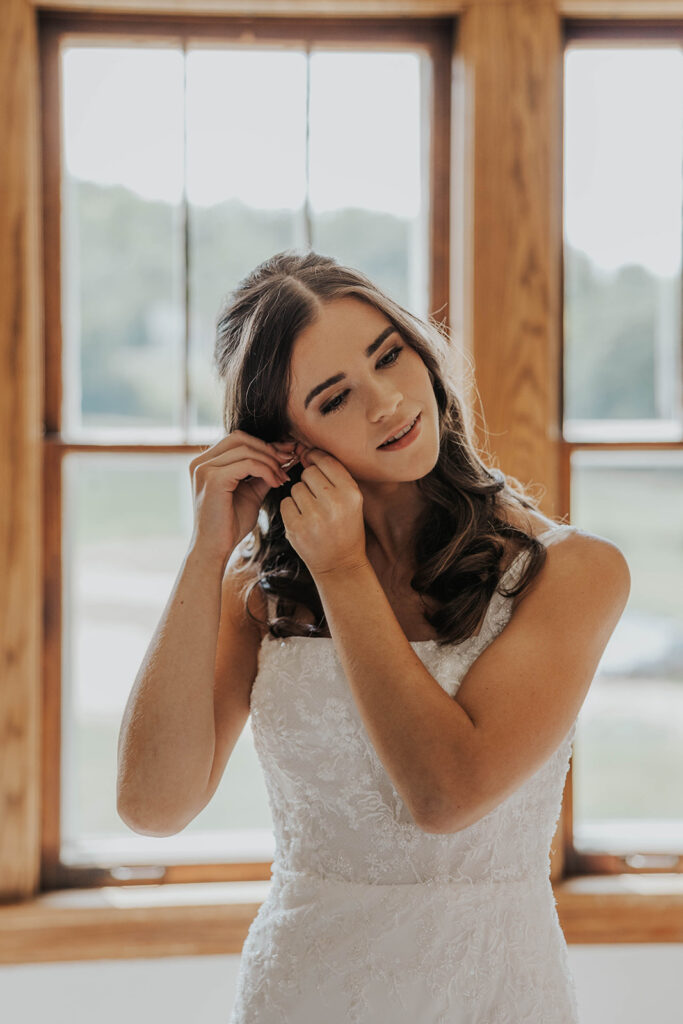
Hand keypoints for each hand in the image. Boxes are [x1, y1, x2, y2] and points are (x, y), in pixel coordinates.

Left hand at [280, 448, 367, 576]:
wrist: (340, 564)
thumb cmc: (346, 527)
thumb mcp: (352, 501)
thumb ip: (333, 476)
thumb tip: (304, 452)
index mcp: (351, 493)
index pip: (326, 461)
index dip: (316, 459)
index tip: (313, 464)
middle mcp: (334, 502)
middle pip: (308, 472)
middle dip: (309, 482)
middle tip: (317, 498)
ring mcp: (314, 516)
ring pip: (295, 488)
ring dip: (299, 496)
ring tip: (312, 512)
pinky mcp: (296, 528)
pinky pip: (285, 503)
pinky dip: (291, 510)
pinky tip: (303, 521)